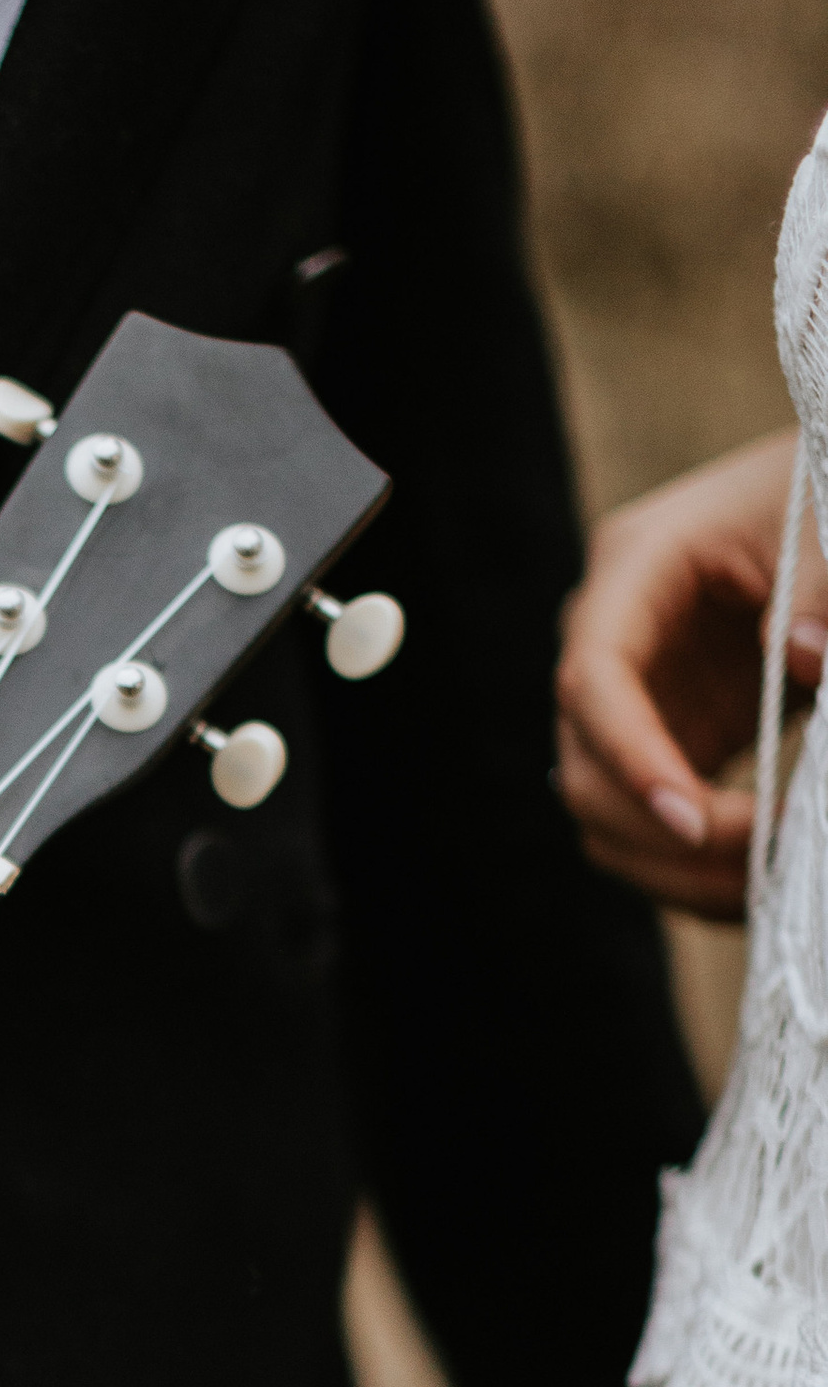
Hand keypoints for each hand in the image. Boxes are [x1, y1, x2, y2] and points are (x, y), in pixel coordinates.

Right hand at [555, 427, 827, 922]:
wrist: (817, 511)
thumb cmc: (815, 498)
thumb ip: (824, 588)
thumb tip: (803, 658)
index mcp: (635, 567)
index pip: (593, 679)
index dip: (630, 757)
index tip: (696, 823)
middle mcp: (610, 642)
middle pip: (583, 768)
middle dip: (661, 835)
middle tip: (762, 859)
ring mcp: (633, 700)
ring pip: (604, 817)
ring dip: (674, 872)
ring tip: (763, 888)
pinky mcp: (666, 740)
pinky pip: (651, 829)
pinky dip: (695, 873)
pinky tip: (753, 887)